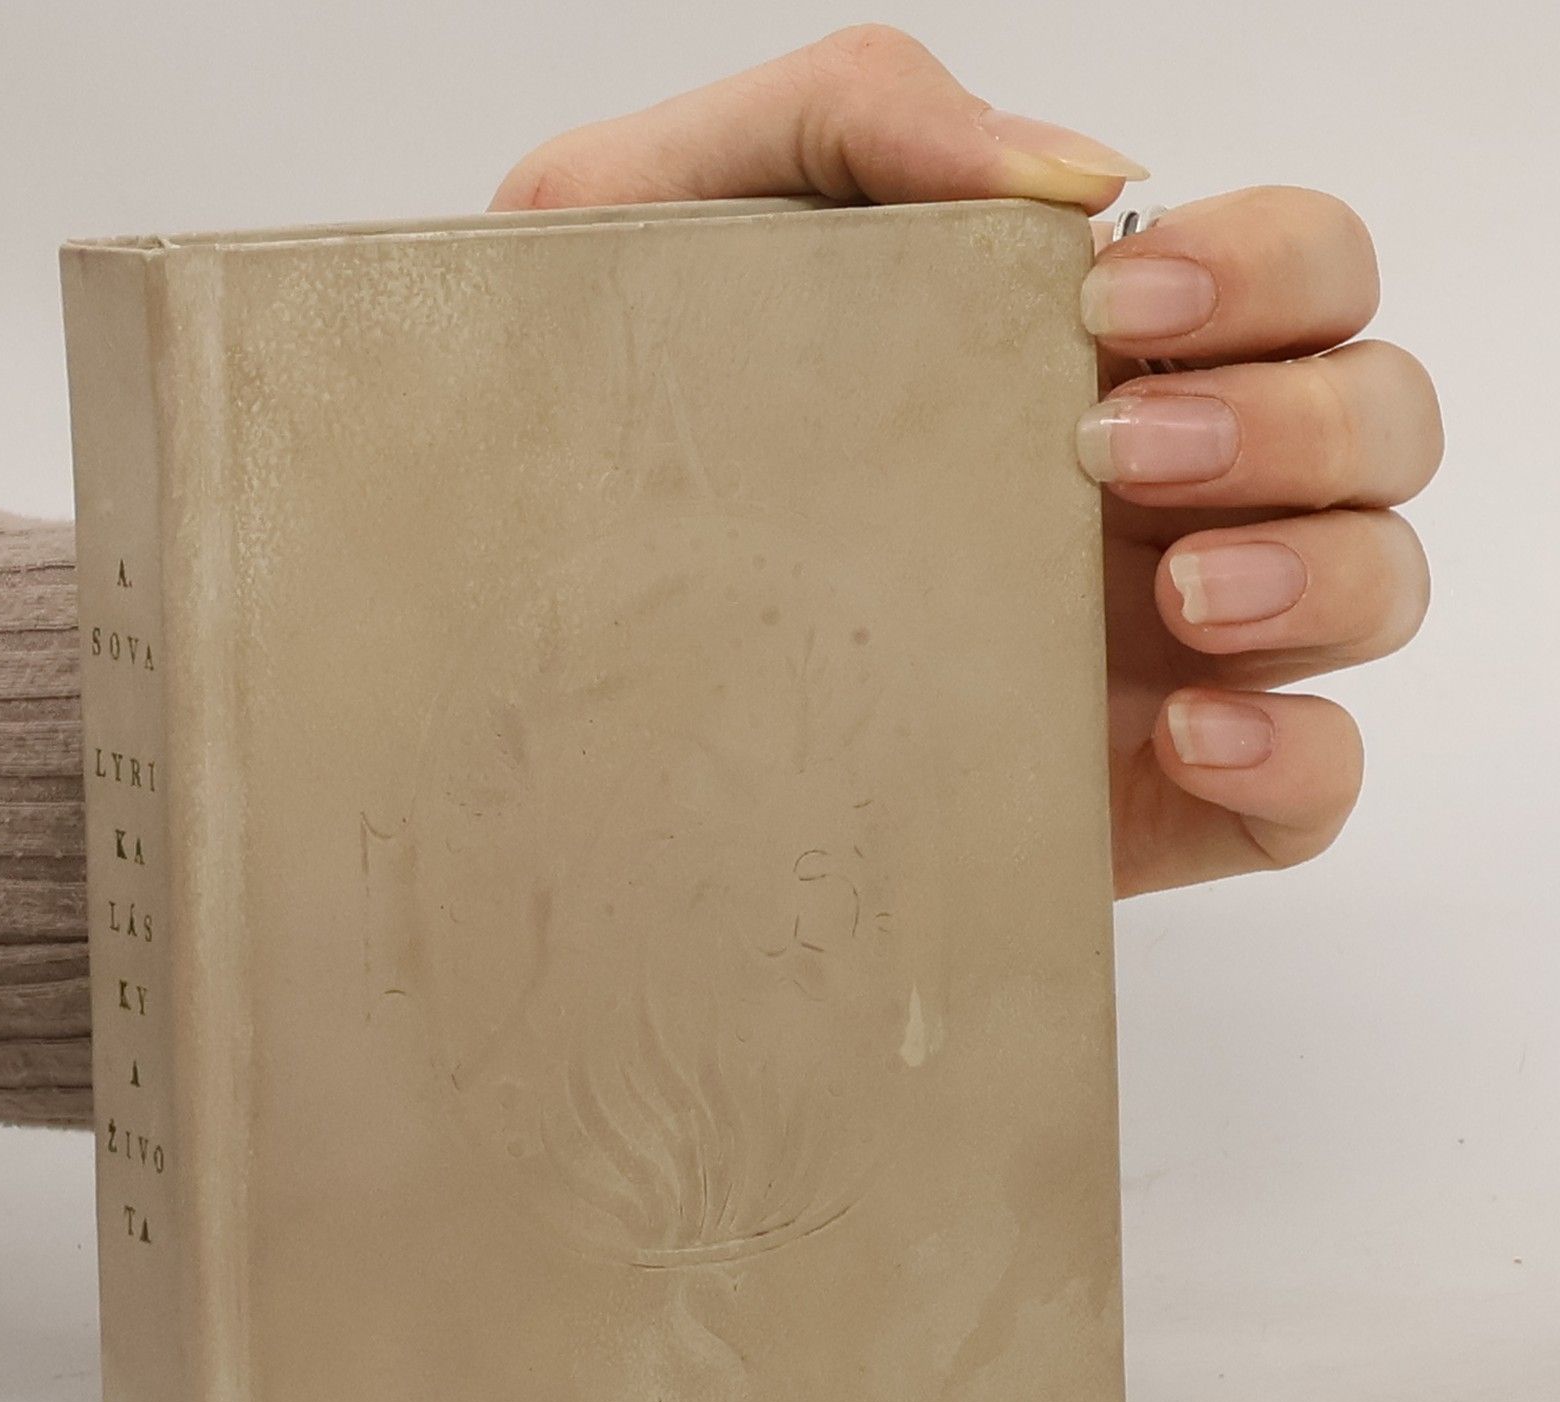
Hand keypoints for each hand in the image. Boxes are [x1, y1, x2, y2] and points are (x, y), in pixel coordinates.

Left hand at [492, 26, 1441, 896]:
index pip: (1294, 271)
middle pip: (1373, 419)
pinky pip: (1304, 789)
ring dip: (1325, 573)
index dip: (1267, 265)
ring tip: (1173, 595)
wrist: (512, 635)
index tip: (1108, 301)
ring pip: (1373, 587)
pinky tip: (1195, 735)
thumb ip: (856, 117)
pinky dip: (1301, 756)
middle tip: (1107, 451)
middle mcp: (1148, 490)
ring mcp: (1151, 651)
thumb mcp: (666, 210)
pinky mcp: (1121, 800)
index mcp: (1080, 352)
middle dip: (1298, 420)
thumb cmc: (592, 413)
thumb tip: (1077, 174)